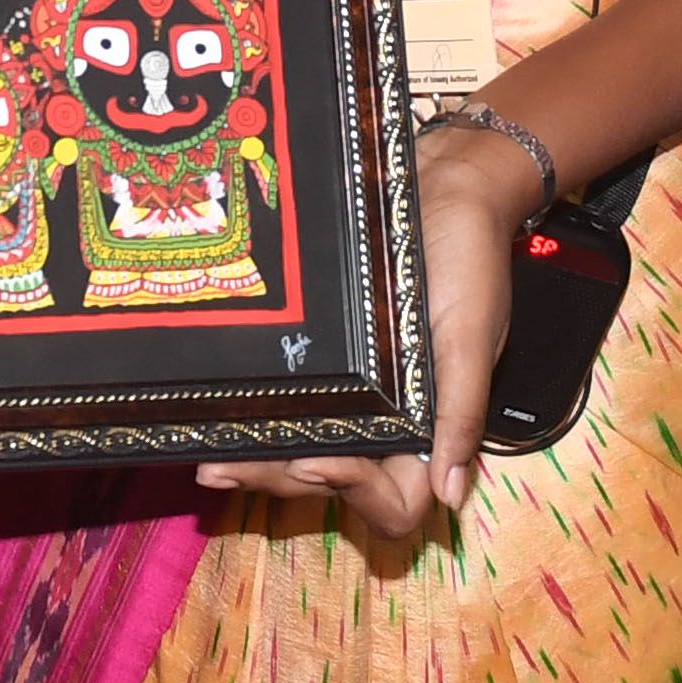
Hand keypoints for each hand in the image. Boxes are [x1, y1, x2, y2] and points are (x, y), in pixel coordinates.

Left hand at [191, 117, 527, 539]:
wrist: (447, 182)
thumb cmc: (470, 257)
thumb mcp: (472, 335)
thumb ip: (462, 412)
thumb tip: (453, 497)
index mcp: (430, 423)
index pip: (396, 500)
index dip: (356, 494)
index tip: (319, 462)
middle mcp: (389, 417)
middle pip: (332, 482)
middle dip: (280, 479)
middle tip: (226, 468)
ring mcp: (355, 389)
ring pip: (303, 449)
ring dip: (259, 461)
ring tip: (209, 460)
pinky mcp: (327, 356)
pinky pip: (290, 399)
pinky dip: (258, 416)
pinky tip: (215, 415)